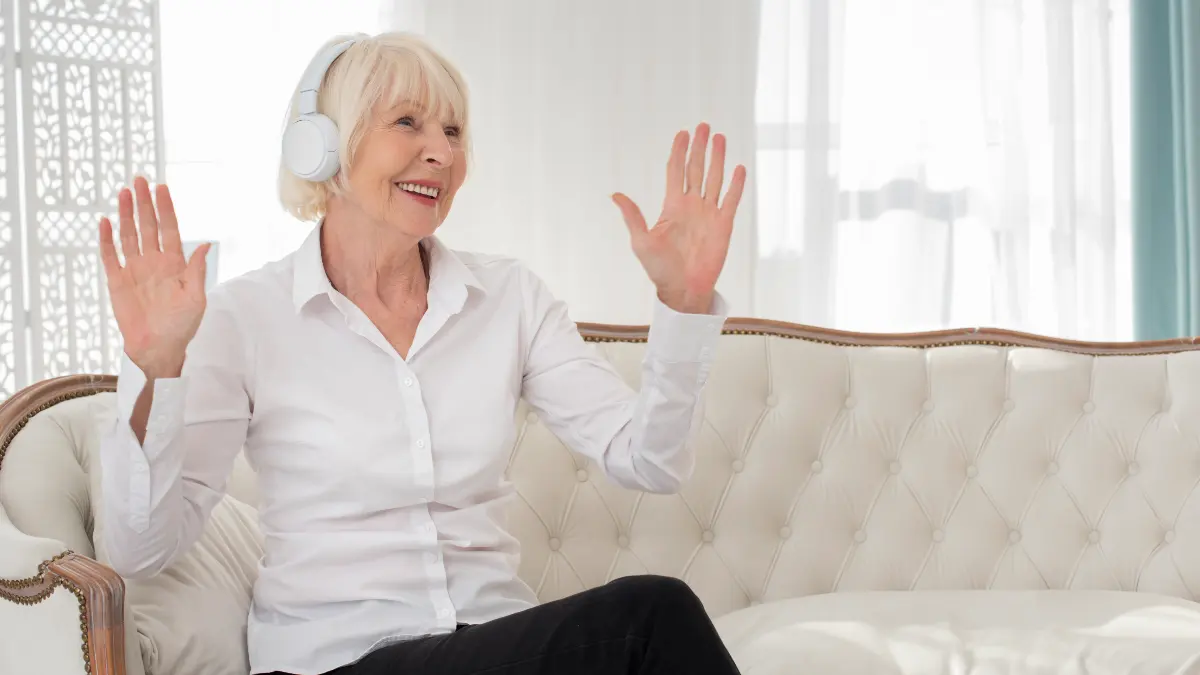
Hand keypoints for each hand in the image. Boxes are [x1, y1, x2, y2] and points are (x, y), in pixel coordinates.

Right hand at [99, 176, 210, 376]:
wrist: (158, 349)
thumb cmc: (181, 326)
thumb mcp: (196, 298)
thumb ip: (197, 271)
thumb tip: (204, 245)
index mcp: (175, 264)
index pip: (169, 229)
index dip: (165, 209)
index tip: (161, 187)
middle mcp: (154, 262)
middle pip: (148, 226)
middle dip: (144, 203)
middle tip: (139, 179)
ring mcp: (135, 270)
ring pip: (129, 236)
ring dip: (126, 214)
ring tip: (124, 193)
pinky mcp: (117, 282)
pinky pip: (110, 257)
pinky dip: (107, 240)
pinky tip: (105, 222)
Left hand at [611, 123, 746, 313]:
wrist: (682, 290)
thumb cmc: (659, 269)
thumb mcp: (641, 241)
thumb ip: (632, 216)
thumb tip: (615, 195)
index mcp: (671, 206)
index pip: (676, 171)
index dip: (678, 151)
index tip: (682, 133)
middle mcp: (691, 205)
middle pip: (696, 169)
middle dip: (699, 147)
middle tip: (703, 126)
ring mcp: (708, 214)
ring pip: (714, 179)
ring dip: (717, 159)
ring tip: (720, 138)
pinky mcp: (723, 225)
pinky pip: (731, 200)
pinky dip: (735, 184)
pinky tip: (739, 168)